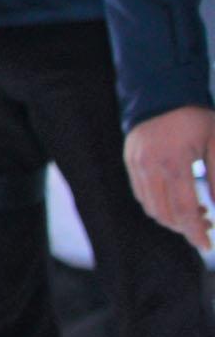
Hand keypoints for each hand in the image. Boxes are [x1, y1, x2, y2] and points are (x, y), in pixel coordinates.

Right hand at [123, 106, 214, 248]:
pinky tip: (174, 200)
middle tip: (206, 225)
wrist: (160, 91)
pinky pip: (141, 193)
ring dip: (171, 218)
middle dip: (185, 228)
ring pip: (151, 207)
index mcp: (174, 163)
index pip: (184, 210)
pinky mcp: (130, 160)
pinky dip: (157, 205)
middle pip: (165, 213)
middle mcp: (150, 166)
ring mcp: (136, 163)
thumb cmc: (194, 117)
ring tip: (193, 212)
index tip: (207, 245)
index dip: (196, 232)